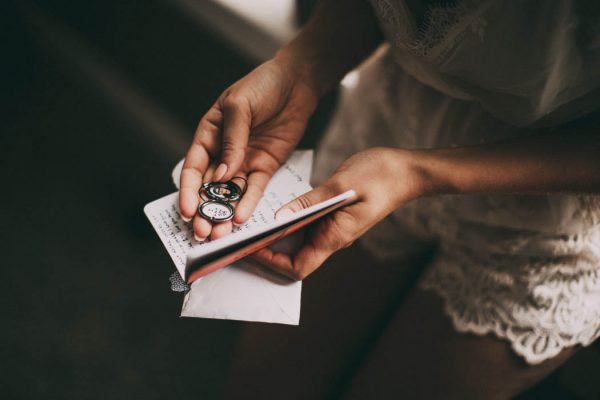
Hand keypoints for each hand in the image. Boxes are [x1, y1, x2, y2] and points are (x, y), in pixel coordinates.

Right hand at [179, 58, 317, 240]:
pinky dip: (248, 204)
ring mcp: (243, 162)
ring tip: (220, 234)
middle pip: (209, 187)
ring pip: (230, 194)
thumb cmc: (262, 85)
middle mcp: (222, 153)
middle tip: (202, 232)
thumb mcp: (240, 106)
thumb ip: (232, 140)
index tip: (186, 211)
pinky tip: (242, 219)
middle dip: (204, 210)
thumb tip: (222, 174)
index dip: (188, 191)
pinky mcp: (264, 167)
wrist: (296, 82)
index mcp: (208, 135)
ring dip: (224, 213)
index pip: (192, 168)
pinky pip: (254, 189)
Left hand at [253, 147, 426, 279]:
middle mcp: (332, 237)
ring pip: (298, 242)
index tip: (251, 247)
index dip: (272, 263)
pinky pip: (306, 225)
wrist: (406, 171)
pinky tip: (276, 208)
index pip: (298, 267)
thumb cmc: (381, 176)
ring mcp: (332, 228)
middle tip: (244, 234)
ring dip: (276, 235)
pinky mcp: (332, 216)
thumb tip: (280, 218)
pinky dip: (288, 221)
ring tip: (254, 221)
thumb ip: (309, 203)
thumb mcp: (341, 185)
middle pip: (294, 258)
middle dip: (267, 250)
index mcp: (335, 236)